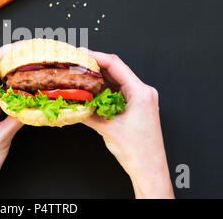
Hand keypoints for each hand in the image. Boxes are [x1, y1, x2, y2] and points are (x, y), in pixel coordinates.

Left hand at [0, 44, 23, 198]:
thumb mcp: (3, 136)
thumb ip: (18, 116)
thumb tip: (33, 100)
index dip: (1, 54)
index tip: (17, 47)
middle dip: (5, 58)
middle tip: (24, 51)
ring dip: (5, 70)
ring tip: (23, 62)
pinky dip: (5, 85)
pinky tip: (18, 82)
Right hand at [81, 50, 174, 198]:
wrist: (149, 169)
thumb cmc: (137, 152)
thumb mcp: (108, 129)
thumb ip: (88, 113)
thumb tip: (73, 102)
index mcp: (141, 93)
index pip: (115, 65)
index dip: (96, 56)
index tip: (81, 53)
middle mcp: (143, 92)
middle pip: (116, 70)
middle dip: (94, 66)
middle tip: (76, 64)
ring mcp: (141, 98)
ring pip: (116, 80)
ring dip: (98, 79)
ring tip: (80, 77)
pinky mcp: (137, 106)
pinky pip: (118, 91)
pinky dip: (104, 90)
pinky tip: (91, 92)